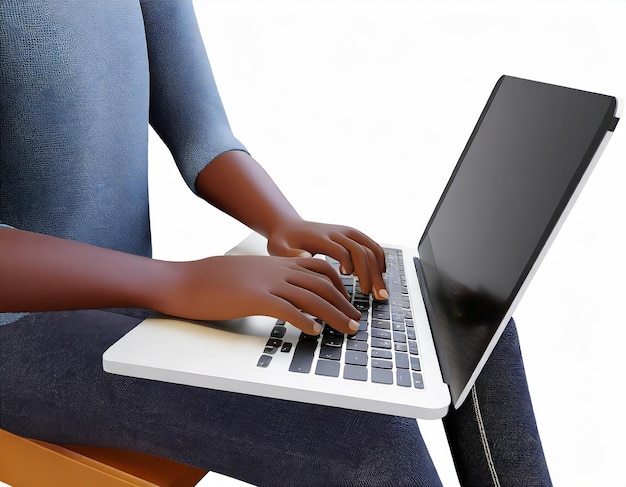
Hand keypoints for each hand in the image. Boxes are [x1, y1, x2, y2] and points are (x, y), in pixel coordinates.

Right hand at [158, 255, 361, 334]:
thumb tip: (286, 297)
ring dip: (334, 315)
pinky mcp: (255, 298)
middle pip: (323, 284)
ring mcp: (267, 282)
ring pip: (311, 297)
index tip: (347, 303)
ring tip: (347, 330)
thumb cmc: (216, 281)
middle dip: (344, 304)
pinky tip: (314, 332)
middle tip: (355, 322)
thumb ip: (271, 281)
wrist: (188, 280)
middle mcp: (278, 270)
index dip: (340, 287)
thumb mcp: (250, 275)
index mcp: (278, 264)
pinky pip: (287, 308)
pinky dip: (305, 320)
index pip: (321, 269)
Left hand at [266, 219, 387, 299]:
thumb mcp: (279, 248)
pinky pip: (372, 245)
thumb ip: (290, 255)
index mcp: (321, 237)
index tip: (349, 278)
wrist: (289, 226)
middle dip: (370, 274)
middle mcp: (337, 232)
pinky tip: (380, 277)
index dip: (348, 264)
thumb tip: (305, 259)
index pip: (341, 250)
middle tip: (375, 296)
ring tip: (381, 293)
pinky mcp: (352, 234)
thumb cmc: (283, 241)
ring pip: (371, 248)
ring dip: (378, 271)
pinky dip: (380, 261)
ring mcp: (347, 232)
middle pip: (361, 250)